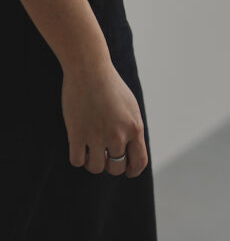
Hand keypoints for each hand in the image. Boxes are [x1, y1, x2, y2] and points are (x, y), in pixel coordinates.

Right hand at [61, 57, 148, 177]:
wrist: (89, 69)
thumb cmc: (110, 85)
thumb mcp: (130, 106)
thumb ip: (132, 129)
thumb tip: (130, 150)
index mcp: (135, 127)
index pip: (139, 162)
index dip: (133, 170)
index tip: (127, 171)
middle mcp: (118, 135)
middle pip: (116, 168)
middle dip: (111, 164)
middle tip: (104, 154)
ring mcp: (97, 136)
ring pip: (96, 167)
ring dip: (93, 162)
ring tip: (90, 149)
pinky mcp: (77, 135)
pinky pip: (78, 161)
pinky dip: (79, 157)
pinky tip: (79, 146)